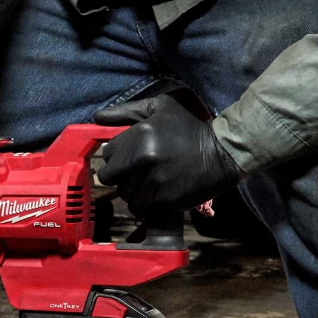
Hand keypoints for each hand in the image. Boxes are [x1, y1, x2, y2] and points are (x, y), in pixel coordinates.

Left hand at [94, 95, 241, 214]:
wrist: (221, 153)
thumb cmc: (188, 128)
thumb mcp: (160, 108)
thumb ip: (126, 111)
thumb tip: (96, 117)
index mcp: (138, 137)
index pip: (107, 155)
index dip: (117, 157)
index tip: (130, 157)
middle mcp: (142, 161)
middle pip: (110, 178)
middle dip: (120, 175)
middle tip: (137, 172)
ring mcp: (153, 183)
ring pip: (125, 195)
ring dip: (134, 191)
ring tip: (151, 181)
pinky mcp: (163, 201)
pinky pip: (141, 208)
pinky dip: (147, 203)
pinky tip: (160, 192)